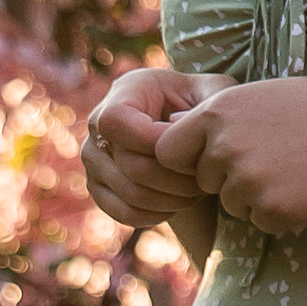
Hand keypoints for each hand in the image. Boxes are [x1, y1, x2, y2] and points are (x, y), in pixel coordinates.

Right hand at [80, 64, 219, 233]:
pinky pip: (125, 213)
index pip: (118, 123)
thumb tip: (175, 126)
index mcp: (124, 91)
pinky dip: (157, 214)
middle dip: (177, 178)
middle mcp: (96, 123)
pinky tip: (178, 203)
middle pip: (131, 165)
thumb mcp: (213, 93)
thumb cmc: (202, 107)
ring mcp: (93, 158)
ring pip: (131, 194)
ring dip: (172, 199)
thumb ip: (205, 102)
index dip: (158, 143)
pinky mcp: (97, 187)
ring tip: (197, 190)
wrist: (185, 127)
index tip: (193, 149)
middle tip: (206, 178)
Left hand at [150, 74, 306, 236]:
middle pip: (202, 180)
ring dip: (256, 195)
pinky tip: (305, 187)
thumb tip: (167, 130)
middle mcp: (225, 146)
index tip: (213, 155)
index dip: (187, 158)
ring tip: (294, 168)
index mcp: (217, 112)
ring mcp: (247, 180)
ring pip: (231, 204)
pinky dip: (280, 211)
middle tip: (273, 157)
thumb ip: (216, 117)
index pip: (167, 150)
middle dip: (227, 177)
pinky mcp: (271, 209)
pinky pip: (259, 221)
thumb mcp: (260, 97)